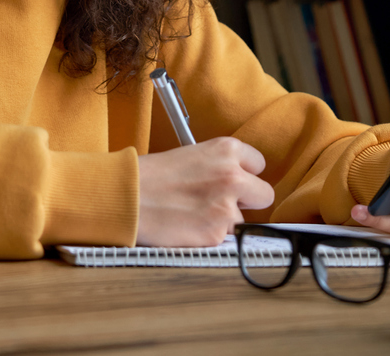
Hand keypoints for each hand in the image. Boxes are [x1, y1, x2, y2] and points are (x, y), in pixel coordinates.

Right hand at [136, 137, 274, 246]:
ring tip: (192, 215)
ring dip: (223, 222)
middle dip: (247, 201)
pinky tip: (188, 227)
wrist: (125, 197)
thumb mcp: (192, 155)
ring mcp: (227, 206)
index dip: (245, 175)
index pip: (259, 164)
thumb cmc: (150, 175)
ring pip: (241, 221)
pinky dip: (208, 237)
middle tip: (221, 203)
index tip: (232, 181)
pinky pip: (224, 239)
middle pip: (264, 195)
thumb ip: (220, 166)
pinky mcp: (216, 233)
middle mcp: (233, 176)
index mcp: (227, 149)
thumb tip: (239, 183)